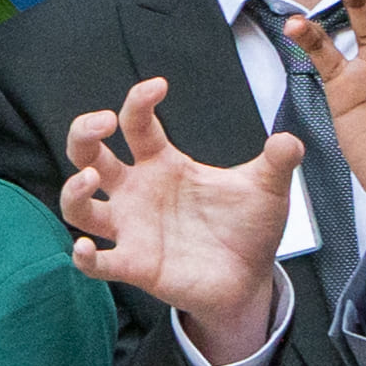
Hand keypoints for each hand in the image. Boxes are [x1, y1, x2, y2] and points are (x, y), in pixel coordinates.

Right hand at [49, 79, 307, 358]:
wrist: (250, 279)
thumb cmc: (248, 228)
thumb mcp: (267, 189)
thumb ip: (277, 163)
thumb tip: (290, 140)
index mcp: (162, 164)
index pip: (137, 124)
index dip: (138, 101)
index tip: (159, 86)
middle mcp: (137, 192)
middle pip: (88, 154)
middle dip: (83, 133)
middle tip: (102, 122)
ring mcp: (131, 228)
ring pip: (79, 207)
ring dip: (74, 190)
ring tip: (92, 178)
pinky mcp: (134, 265)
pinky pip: (96, 264)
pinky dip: (83, 258)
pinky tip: (84, 248)